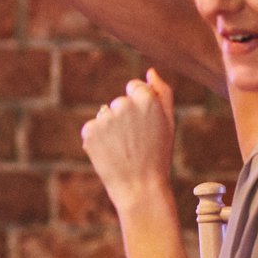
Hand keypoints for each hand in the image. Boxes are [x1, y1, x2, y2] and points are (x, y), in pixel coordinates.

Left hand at [79, 69, 175, 211]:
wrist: (139, 187)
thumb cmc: (158, 155)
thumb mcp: (168, 123)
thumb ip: (163, 92)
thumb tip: (151, 71)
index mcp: (146, 99)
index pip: (135, 87)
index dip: (140, 107)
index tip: (145, 125)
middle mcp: (124, 104)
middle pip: (120, 102)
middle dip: (126, 118)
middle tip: (136, 142)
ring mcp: (105, 117)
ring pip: (106, 114)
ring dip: (112, 128)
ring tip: (124, 149)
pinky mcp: (89, 130)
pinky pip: (93, 127)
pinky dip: (99, 138)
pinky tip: (111, 153)